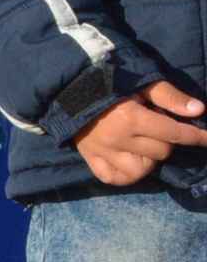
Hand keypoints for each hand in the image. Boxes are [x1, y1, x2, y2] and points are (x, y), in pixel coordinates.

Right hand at [74, 81, 206, 187]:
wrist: (68, 88)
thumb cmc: (109, 83)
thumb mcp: (142, 84)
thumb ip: (170, 97)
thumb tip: (199, 110)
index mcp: (131, 118)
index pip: (174, 133)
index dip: (197, 136)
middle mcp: (118, 139)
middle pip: (161, 151)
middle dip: (167, 140)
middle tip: (157, 127)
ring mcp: (103, 152)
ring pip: (142, 170)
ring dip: (150, 159)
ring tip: (144, 146)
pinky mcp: (90, 159)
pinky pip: (114, 178)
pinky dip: (126, 175)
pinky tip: (130, 162)